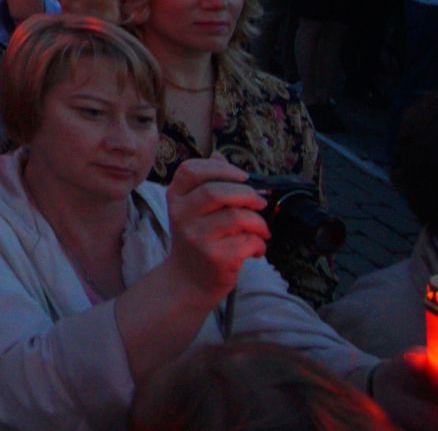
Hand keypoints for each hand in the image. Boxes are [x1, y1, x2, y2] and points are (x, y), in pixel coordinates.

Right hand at [163, 158, 268, 301]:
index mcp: (175, 198)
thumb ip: (206, 183)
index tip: (243, 176)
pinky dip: (260, 244)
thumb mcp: (193, 209)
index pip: (191, 170)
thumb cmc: (198, 239)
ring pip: (237, 217)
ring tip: (261, 230)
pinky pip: (247, 242)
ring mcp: (196, 237)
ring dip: (259, 222)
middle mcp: (181, 215)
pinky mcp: (215, 258)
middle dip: (247, 194)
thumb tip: (220, 156)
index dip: (221, 168)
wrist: (188, 280)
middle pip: (216, 192)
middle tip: (260, 202)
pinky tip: (256, 249)